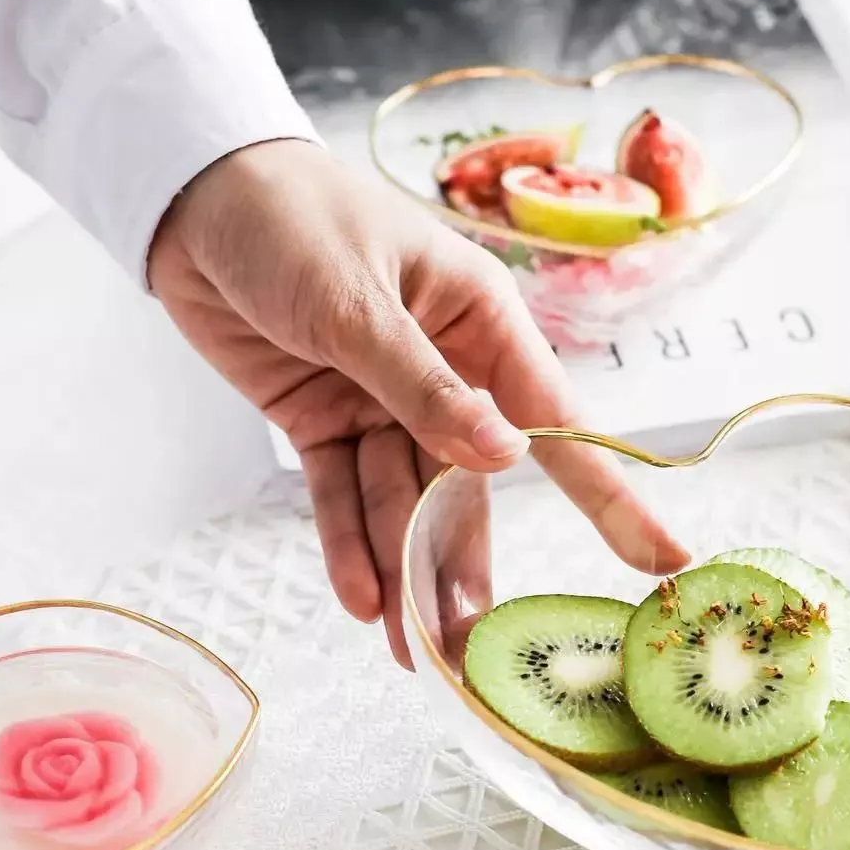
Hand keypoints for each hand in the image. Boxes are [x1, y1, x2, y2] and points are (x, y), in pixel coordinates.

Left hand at [147, 139, 687, 662]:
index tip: (658, 557)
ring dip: (403, 568)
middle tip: (472, 649)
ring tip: (409, 651)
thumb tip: (505, 458)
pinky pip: (344, 491)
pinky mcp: (325, 419)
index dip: (608, 494)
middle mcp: (445, 368)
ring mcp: (383, 399)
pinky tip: (359, 598)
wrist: (192, 197)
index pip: (555, 420)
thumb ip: (422, 386)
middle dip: (467, 561)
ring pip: (404, 499)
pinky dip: (347, 541)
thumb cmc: (291, 218)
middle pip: (471, 482)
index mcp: (481, 321)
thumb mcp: (356, 300)